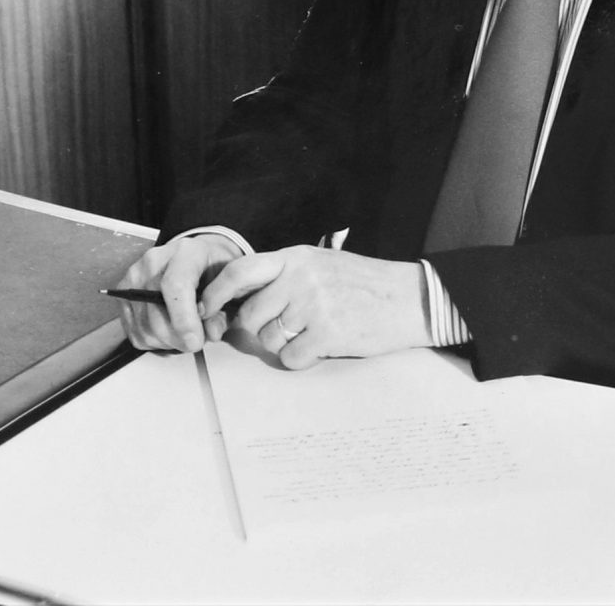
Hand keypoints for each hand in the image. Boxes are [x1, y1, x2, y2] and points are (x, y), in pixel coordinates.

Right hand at [115, 233, 242, 352]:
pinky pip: (135, 332)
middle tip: (195, 343)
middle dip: (178, 338)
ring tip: (184, 336)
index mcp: (185, 252)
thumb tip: (211, 333)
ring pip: (144, 327)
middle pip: (156, 312)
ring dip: (166, 342)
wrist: (196, 256)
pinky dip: (153, 342)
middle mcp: (154, 261)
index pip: (176, 286)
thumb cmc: (213, 268)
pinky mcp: (124, 294)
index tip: (195, 341)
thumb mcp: (229, 281)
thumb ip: (222, 308)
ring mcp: (135, 276)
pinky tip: (169, 333)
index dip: (184, 320)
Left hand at [199, 246, 431, 369]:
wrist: (408, 298)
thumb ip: (285, 274)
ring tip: (312, 332)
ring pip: (268, 339)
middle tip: (283, 329)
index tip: (206, 310)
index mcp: (296, 256)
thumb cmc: (364, 283)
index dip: (215, 293)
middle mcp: (300, 277)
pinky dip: (303, 359)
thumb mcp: (322, 264)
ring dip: (284, 344)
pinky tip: (323, 345)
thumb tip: (242, 298)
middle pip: (250, 315)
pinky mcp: (327, 333)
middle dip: (257, 329)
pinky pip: (291, 358)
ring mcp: (313, 305)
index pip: (239, 271)